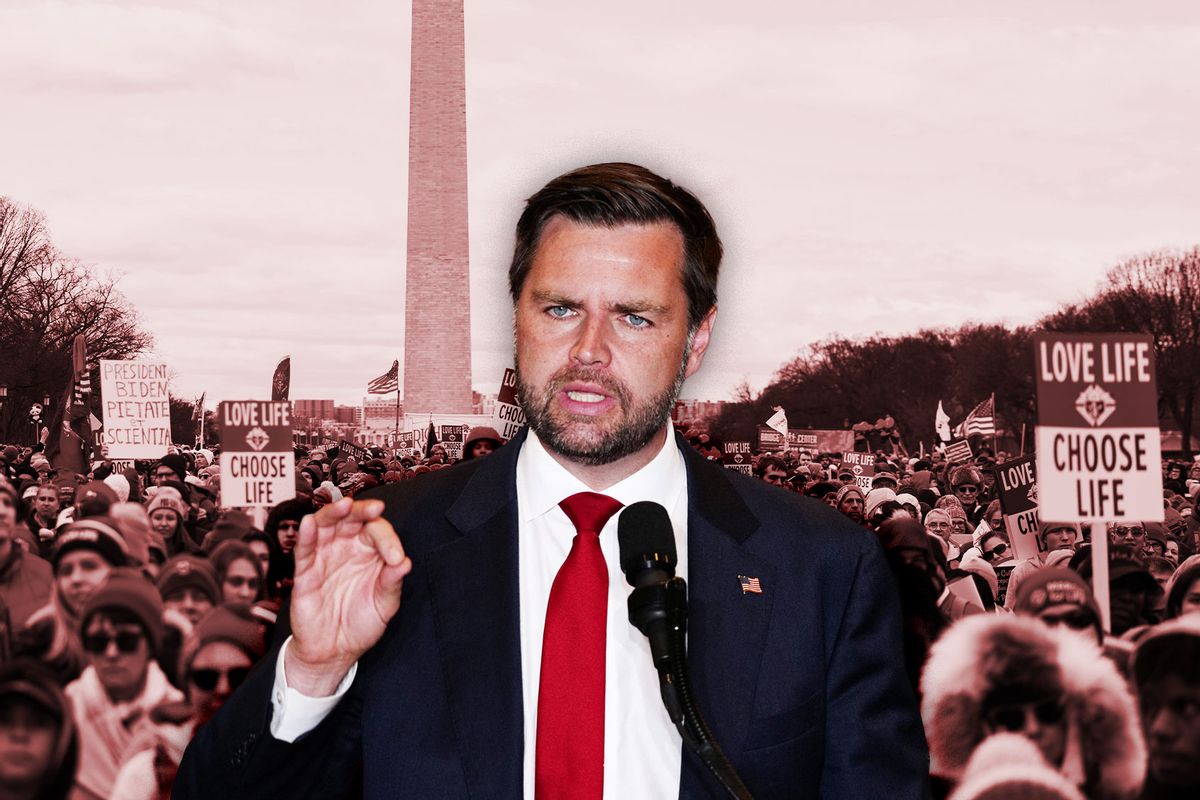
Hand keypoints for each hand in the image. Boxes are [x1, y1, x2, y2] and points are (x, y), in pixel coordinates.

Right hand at [285, 497, 411, 695]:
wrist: (335, 652)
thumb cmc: (361, 624)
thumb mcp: (384, 606)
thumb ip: (392, 584)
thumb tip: (405, 563)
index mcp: (369, 553)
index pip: (378, 532)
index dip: (388, 540)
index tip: (395, 559)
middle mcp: (347, 549)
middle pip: (351, 519)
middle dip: (362, 510)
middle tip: (375, 508)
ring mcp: (325, 558)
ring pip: (325, 526)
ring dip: (333, 513)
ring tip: (344, 506)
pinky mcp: (305, 573)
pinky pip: (304, 550)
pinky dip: (306, 535)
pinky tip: (310, 523)